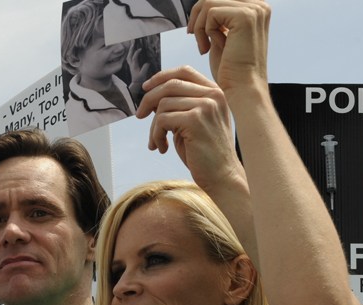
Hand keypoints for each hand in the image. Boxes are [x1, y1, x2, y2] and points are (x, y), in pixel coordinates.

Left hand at [127, 38, 159, 89]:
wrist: (136, 84)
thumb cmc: (139, 80)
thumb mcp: (143, 74)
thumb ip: (145, 68)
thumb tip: (147, 63)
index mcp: (134, 66)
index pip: (134, 57)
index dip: (136, 53)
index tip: (140, 49)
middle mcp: (131, 65)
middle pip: (129, 55)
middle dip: (131, 48)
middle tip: (133, 42)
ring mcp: (131, 65)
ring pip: (129, 56)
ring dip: (130, 50)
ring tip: (132, 44)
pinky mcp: (132, 66)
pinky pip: (130, 58)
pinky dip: (131, 53)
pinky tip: (133, 51)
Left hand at [137, 66, 243, 190]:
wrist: (222, 176)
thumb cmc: (206, 153)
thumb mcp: (194, 122)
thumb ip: (180, 105)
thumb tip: (151, 96)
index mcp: (215, 92)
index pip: (184, 71)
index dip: (161, 77)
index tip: (146, 88)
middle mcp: (213, 95)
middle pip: (170, 85)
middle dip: (149, 99)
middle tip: (140, 115)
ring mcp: (205, 105)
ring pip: (163, 104)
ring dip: (153, 126)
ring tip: (157, 142)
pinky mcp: (195, 120)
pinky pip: (162, 120)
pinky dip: (156, 135)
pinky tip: (162, 148)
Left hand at [187, 0, 269, 93]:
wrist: (242, 90)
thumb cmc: (232, 70)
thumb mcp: (223, 36)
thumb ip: (217, 18)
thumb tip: (202, 4)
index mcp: (256, 9)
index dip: (203, 13)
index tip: (197, 32)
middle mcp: (259, 6)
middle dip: (198, 18)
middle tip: (196, 38)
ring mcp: (254, 10)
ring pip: (208, 3)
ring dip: (199, 26)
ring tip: (204, 46)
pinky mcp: (245, 16)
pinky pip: (210, 12)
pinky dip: (204, 31)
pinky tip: (210, 48)